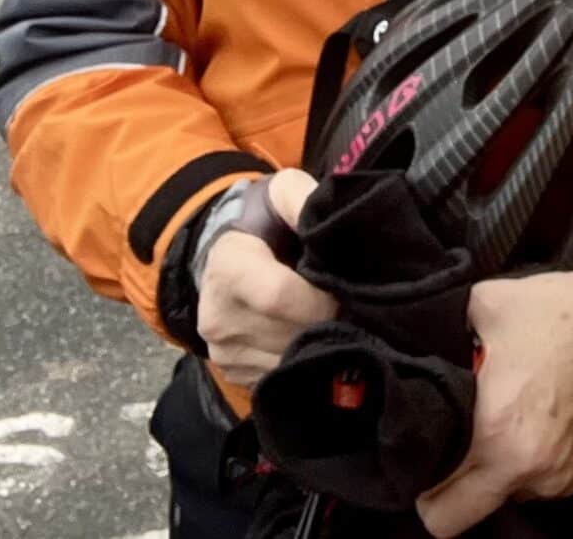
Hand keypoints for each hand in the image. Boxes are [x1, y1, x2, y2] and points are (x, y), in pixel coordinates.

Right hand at [195, 168, 335, 388]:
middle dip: (329, 324)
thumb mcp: (280, 194)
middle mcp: (218, 318)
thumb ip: (302, 198)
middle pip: (289, 334)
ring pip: (288, 362)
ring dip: (322, 347)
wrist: (226, 258)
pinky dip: (307, 364)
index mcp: (229, 270)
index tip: (346, 291)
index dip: (321, 300)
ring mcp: (224, 353)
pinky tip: (319, 341)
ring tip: (338, 322)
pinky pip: (282, 379)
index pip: (279, 297)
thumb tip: (330, 216)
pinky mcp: (234, 374)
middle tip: (354, 309)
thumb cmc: (264, 223)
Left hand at [416, 267, 572, 537]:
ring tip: (507, 417)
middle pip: (474, 508)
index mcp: (500, 440)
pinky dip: (532, 458)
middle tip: (463, 437)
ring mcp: (564, 473)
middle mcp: (534, 470)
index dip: (426, 496)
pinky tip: (537, 416)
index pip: (443, 517)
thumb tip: (422, 342)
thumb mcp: (485, 307)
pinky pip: (541, 478)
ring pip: (510, 492)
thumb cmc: (562, 310)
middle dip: (462, 481)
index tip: (428, 466)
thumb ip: (445, 335)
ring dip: (501, 466)